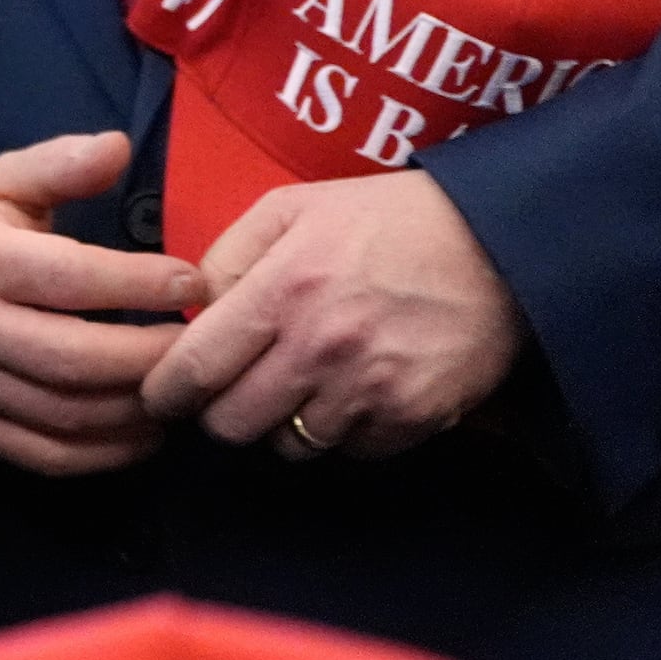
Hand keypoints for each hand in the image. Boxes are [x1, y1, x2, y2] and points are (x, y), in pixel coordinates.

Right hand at [0, 132, 202, 476]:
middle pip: (78, 359)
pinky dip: (108, 454)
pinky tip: (145, 430)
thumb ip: (55, 165)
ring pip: (71, 414)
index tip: (194, 282)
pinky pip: (50, 457)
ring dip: (140, 407)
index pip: (73, 278)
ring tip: (181, 383)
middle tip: (202, 341)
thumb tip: (118, 145)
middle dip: (153, 355)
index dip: (143, 284)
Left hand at [141, 169, 522, 460]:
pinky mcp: (416, 417)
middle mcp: (320, 348)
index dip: (166, 393)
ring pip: (291, 446)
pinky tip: (352, 393)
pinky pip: (353, 451)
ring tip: (300, 387)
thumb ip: (228, 256)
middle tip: (233, 392)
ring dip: (284, 425)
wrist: (499, 244)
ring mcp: (370, 389)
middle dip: (221, 413)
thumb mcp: (290, 208)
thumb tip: (191, 309)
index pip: (195, 369)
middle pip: (234, 424)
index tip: (161, 396)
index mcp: (281, 291)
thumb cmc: (384, 220)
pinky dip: (343, 433)